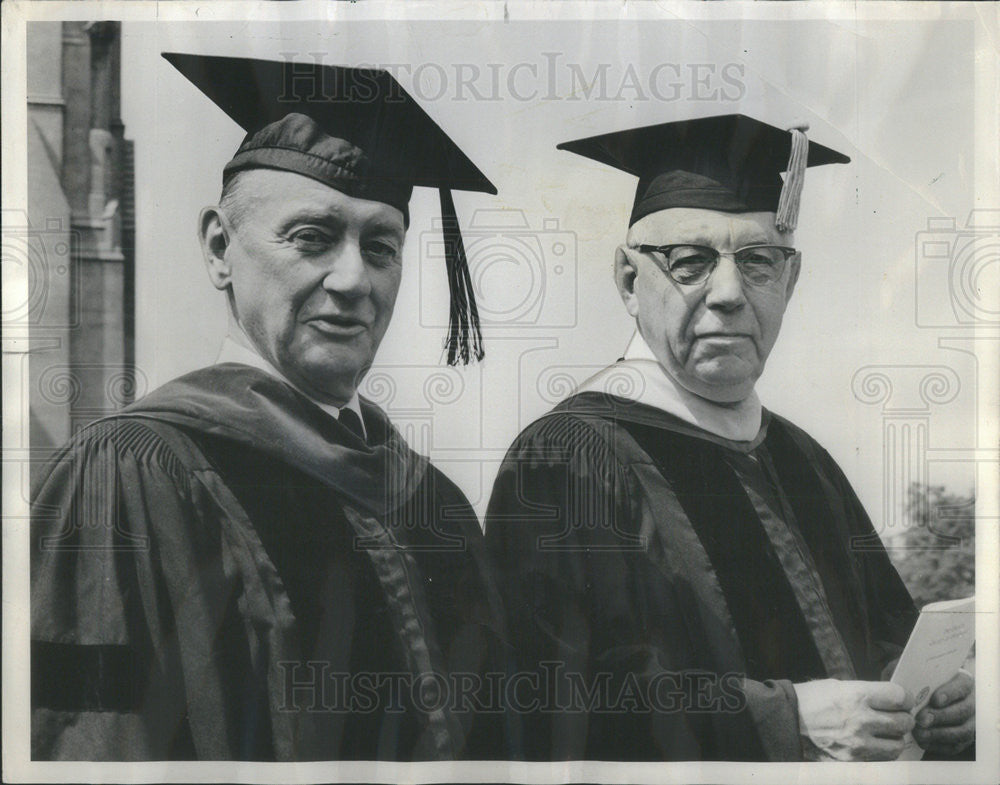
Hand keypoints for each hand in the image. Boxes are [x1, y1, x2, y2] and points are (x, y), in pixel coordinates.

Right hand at [793, 679, 914, 760]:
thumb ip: (865, 693)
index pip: (899, 697)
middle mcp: (861, 720)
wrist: (786, 721)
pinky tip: (873, 744)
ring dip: (894, 738)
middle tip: (897, 716)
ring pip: (897, 745)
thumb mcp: (838, 686)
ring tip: (885, 733)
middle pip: (903, 722)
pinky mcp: (852, 761)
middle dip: (904, 718)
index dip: (905, 698)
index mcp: (857, 696)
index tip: (902, 700)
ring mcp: (857, 744)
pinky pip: (881, 760)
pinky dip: (881, 753)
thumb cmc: (811, 700)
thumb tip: (890, 699)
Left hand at [912, 669, 974, 755]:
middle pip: (962, 711)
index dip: (950, 693)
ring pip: (962, 731)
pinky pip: (955, 746)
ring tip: (919, 733)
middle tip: (921, 719)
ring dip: (939, 734)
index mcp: (962, 681)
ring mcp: (970, 722)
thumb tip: (900, 682)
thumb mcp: (914, 671)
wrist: (922, 695)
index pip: (962, 686)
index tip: (935, 699)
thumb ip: (910, 673)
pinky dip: (939, 745)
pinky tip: (923, 742)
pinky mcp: (963, 739)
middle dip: (941, 716)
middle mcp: (971, 702)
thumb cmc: (917, 679)